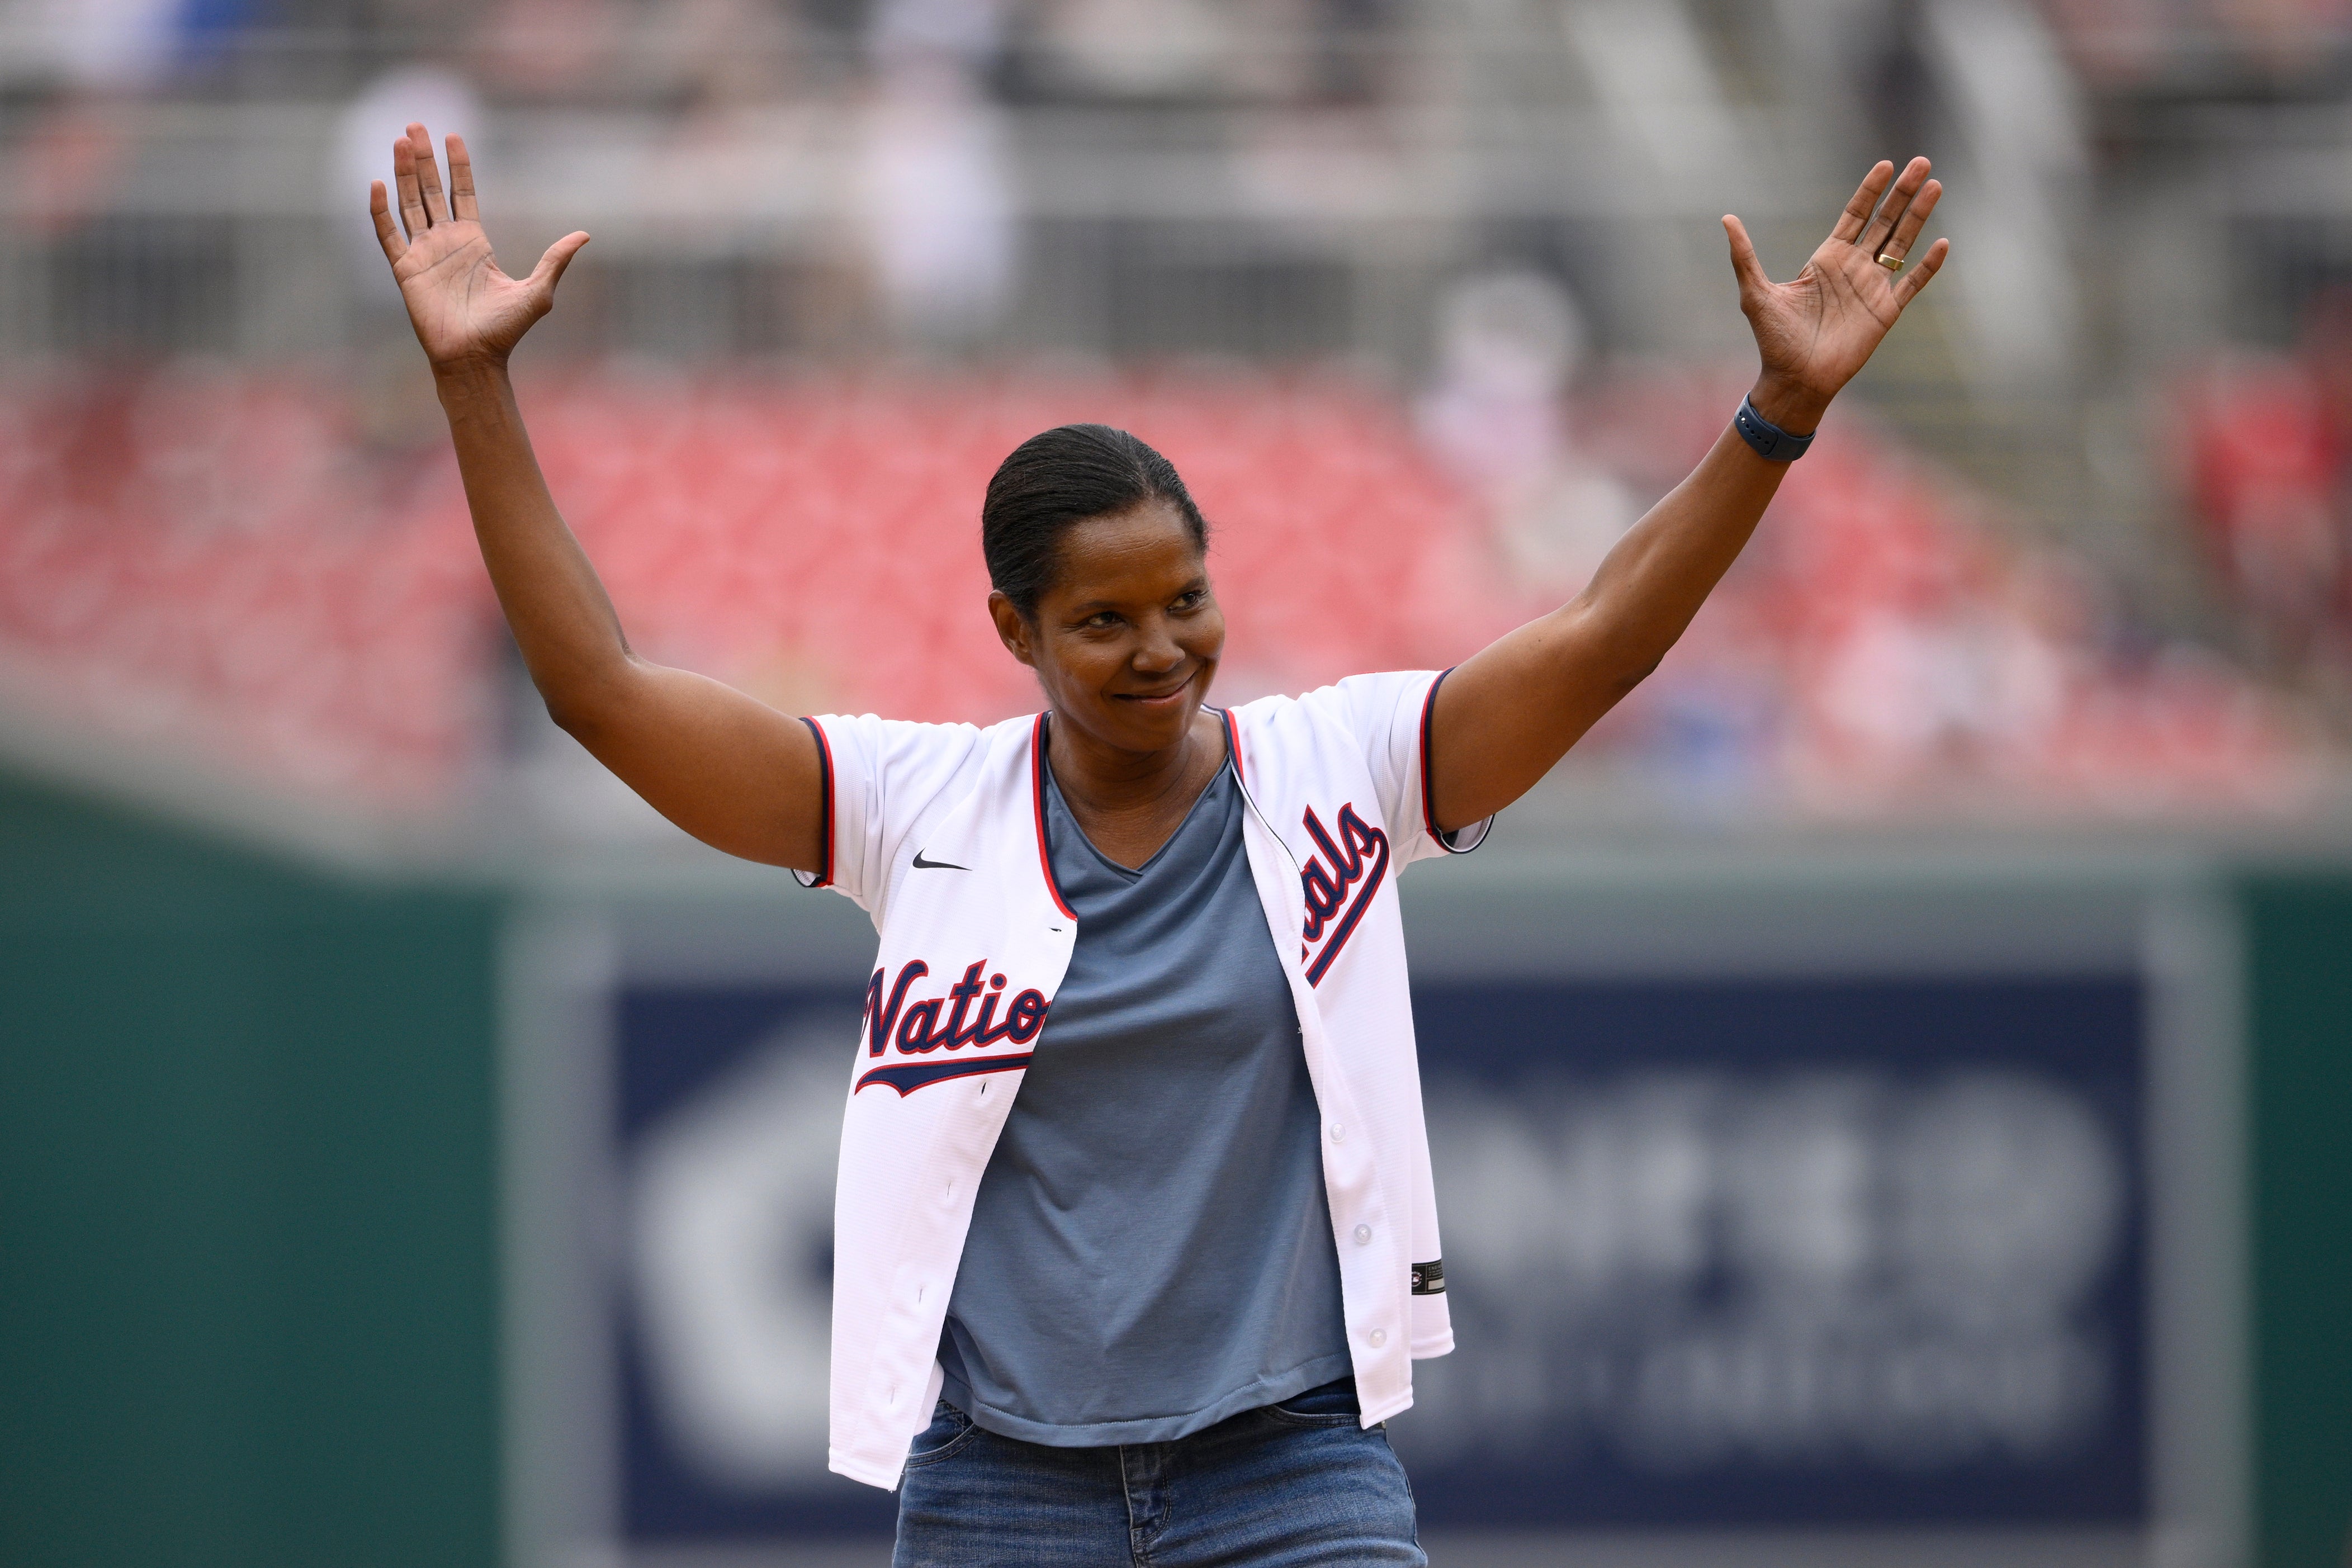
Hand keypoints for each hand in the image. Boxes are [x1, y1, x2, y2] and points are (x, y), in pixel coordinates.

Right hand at [370, 123, 588, 376]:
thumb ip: (555, 260)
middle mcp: (446, 242)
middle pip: (431, 189)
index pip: (462, 192)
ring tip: (400, 141)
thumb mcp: (538, 291)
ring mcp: (423, 254)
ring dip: (403, 172)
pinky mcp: (405, 270)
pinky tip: (378, 183)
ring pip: (409, 203)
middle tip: (416, 124)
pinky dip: (380, 211)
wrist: (476, 359)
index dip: (457, 165)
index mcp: (474, 242)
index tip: (453, 136)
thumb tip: (585, 235)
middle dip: (423, 158)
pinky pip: (388, 234)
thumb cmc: (505, 331)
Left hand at [1723, 157, 1949, 432]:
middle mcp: (1854, 268)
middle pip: (1885, 221)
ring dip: (1919, 216)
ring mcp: (1872, 288)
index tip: (1886, 165)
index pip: (1855, 215)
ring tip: (1935, 186)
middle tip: (1921, 162)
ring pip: (1902, 243)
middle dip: (1903, 193)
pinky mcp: (1886, 312)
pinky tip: (1942, 243)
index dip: (1871, 190)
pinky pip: (1912, 284)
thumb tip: (1726, 218)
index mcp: (1827, 259)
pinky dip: (1928, 266)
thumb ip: (1744, 255)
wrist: (1794, 380)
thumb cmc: (1773, 340)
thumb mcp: (1755, 293)